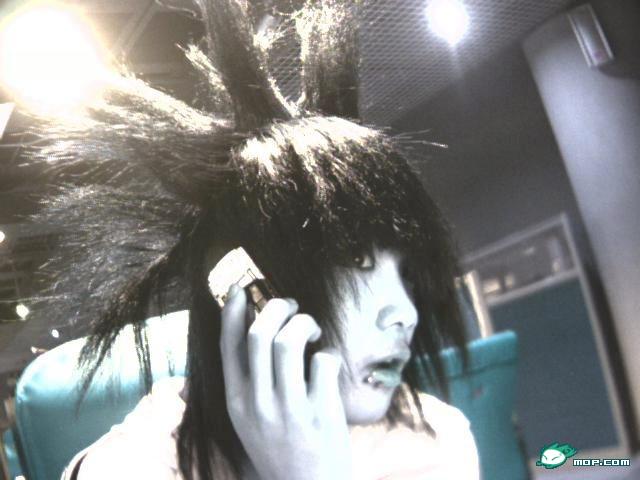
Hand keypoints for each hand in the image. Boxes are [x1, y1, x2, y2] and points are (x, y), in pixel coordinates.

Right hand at [220, 285, 350, 479]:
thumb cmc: (281, 446)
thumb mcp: (249, 419)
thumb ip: (246, 381)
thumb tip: (246, 332)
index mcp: (237, 401)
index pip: (228, 346)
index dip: (233, 312)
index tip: (241, 289)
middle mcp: (259, 403)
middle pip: (260, 334)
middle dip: (277, 308)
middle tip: (292, 307)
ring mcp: (290, 409)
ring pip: (290, 341)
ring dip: (304, 324)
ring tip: (312, 331)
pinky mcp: (321, 413)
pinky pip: (324, 362)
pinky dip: (329, 353)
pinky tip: (328, 364)